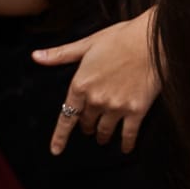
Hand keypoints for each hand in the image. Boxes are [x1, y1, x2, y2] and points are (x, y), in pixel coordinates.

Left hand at [34, 11, 160, 154]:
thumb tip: (35, 56)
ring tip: (103, 138)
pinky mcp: (136, 109)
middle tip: (90, 127)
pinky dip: (126, 143)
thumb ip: (61, 55)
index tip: (56, 150)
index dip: (60, 136)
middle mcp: (96, 99)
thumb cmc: (122, 37)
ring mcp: (116, 106)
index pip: (66, 117)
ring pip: (105, 131)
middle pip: (87, 123)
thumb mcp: (88, 44)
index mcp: (81, 84)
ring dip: (102, 136)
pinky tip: (125, 148)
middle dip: (87, 126)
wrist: (154, 38)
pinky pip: (128, 134)